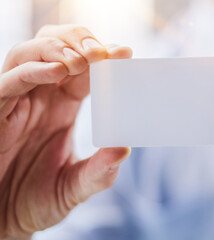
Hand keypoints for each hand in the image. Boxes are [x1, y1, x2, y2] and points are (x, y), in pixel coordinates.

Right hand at [0, 25, 131, 238]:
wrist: (4, 220)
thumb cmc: (37, 199)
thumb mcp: (75, 186)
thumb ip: (99, 171)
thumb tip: (124, 149)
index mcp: (64, 107)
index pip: (86, 71)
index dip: (104, 58)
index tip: (125, 53)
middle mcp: (41, 98)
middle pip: (57, 49)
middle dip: (80, 41)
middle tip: (104, 52)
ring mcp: (18, 101)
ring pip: (30, 54)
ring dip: (58, 49)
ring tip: (84, 61)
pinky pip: (11, 80)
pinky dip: (34, 71)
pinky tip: (59, 72)